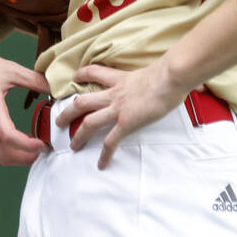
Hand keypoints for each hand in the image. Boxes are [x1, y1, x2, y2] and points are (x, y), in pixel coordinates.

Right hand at [0, 32, 47, 165]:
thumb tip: (57, 88)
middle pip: (4, 154)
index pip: (9, 137)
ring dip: (17, 154)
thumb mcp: (8, 69)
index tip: (44, 144)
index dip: (29, 146)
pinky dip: (5, 146)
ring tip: (34, 144)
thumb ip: (34, 79)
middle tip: (44, 150)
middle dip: (26, 158)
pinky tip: (17, 137)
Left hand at [58, 61, 187, 168]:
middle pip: (82, 102)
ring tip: (71, 146)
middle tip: (58, 120)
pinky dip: (105, 154)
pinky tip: (101, 164)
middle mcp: (114, 94)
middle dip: (68, 112)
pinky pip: (110, 141)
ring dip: (78, 135)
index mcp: (120, 79)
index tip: (74, 78)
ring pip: (89, 122)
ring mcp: (117, 109)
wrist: (168, 77)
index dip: (82, 74)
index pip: (94, 72)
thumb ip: (159, 76)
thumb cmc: (168, 72)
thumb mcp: (157, 71)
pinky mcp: (126, 123)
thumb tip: (178, 79)